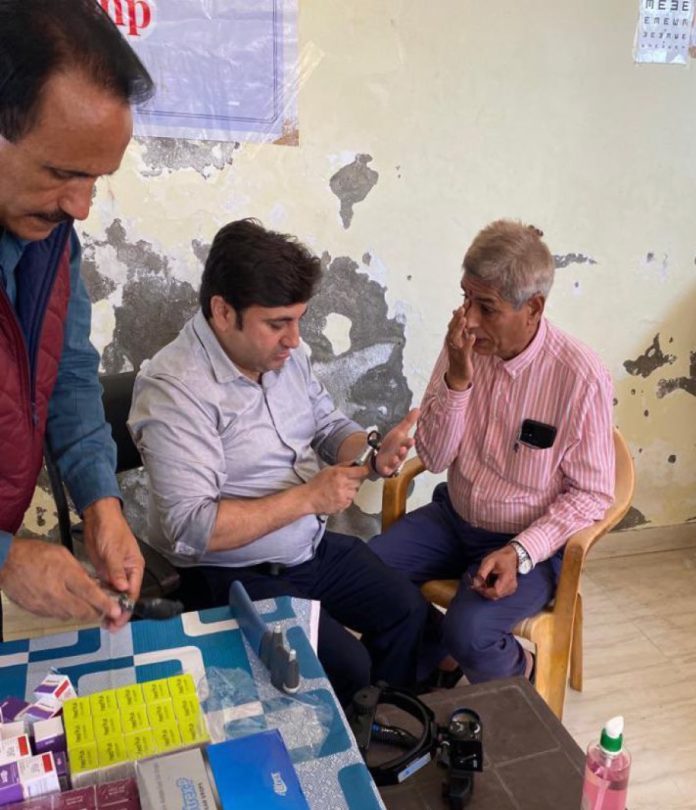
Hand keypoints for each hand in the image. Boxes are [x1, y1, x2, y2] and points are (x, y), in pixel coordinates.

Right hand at [0, 538, 121, 623]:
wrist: (6, 562)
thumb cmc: (36, 553)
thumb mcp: (63, 554)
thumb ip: (79, 571)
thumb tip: (92, 584)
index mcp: (66, 575)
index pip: (90, 593)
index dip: (105, 604)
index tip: (117, 611)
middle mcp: (56, 593)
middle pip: (82, 611)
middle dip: (95, 612)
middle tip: (104, 609)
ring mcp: (44, 605)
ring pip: (69, 616)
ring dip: (80, 612)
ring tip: (85, 604)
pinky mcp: (35, 611)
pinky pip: (55, 615)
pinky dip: (64, 611)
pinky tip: (65, 602)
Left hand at [82, 497, 143, 630]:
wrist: (99, 517)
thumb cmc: (111, 531)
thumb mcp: (114, 551)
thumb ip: (117, 571)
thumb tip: (123, 589)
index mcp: (135, 568)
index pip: (133, 593)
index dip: (126, 608)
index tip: (118, 620)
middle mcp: (127, 573)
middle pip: (125, 597)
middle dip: (118, 612)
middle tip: (109, 627)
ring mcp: (115, 573)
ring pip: (114, 595)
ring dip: (109, 607)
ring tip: (101, 622)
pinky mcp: (104, 571)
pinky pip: (104, 589)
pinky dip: (101, 598)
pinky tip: (94, 607)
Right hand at [306, 463, 368, 514]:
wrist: (309, 498)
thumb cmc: (317, 483)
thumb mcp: (329, 469)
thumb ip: (344, 465)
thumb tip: (355, 462)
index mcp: (340, 474)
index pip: (361, 471)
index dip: (364, 470)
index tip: (364, 470)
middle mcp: (343, 485)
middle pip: (359, 482)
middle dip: (353, 481)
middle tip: (344, 481)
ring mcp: (344, 496)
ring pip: (355, 492)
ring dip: (350, 491)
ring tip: (338, 490)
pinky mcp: (343, 505)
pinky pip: (350, 500)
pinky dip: (346, 499)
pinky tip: (337, 496)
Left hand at [374, 408, 419, 476]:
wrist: (382, 458)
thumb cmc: (392, 444)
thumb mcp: (399, 431)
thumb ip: (408, 422)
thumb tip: (418, 409)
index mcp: (403, 445)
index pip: (407, 443)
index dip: (409, 442)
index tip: (412, 440)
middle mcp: (400, 454)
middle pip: (403, 453)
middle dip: (404, 450)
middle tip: (405, 447)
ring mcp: (393, 462)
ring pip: (396, 461)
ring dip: (396, 459)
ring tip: (395, 456)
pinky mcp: (386, 469)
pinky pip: (387, 470)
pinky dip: (387, 470)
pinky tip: (386, 468)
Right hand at [445, 305, 475, 390]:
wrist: (458, 375)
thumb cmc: (460, 356)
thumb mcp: (460, 341)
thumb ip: (460, 328)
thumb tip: (458, 314)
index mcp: (451, 337)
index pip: (454, 321)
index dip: (460, 312)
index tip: (466, 301)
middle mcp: (451, 342)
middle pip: (453, 327)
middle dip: (458, 316)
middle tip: (463, 306)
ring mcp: (455, 350)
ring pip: (455, 337)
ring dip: (459, 327)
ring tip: (465, 318)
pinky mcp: (461, 358)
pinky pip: (464, 349)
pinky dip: (467, 342)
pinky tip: (472, 336)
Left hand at [471, 546, 517, 600]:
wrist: (512, 557)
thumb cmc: (500, 558)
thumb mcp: (488, 561)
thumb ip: (481, 573)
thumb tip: (475, 584)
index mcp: (507, 578)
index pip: (496, 592)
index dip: (485, 591)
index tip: (477, 585)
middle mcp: (511, 586)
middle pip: (495, 596)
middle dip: (485, 591)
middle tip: (479, 581)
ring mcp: (512, 589)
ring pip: (496, 596)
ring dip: (488, 591)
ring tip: (486, 580)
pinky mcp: (511, 590)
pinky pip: (499, 594)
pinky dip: (493, 590)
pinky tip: (491, 582)